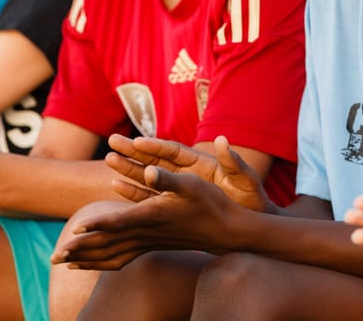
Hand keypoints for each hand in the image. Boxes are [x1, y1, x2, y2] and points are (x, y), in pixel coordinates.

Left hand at [52, 165, 242, 269]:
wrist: (225, 230)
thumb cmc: (210, 202)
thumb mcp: (191, 183)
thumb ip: (167, 178)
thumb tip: (149, 171)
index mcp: (153, 215)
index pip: (120, 223)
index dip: (99, 225)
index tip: (77, 230)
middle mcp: (147, 232)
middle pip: (108, 243)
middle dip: (81, 249)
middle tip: (54, 256)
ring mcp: (148, 241)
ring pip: (111, 254)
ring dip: (86, 258)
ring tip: (62, 262)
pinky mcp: (150, 244)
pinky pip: (120, 258)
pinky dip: (101, 262)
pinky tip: (88, 264)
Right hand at [106, 134, 268, 210]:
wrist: (253, 223)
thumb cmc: (252, 199)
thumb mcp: (245, 179)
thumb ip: (233, 162)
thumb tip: (222, 140)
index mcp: (201, 163)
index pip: (174, 152)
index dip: (156, 146)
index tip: (138, 141)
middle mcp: (186, 174)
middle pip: (156, 159)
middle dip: (134, 151)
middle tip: (112, 141)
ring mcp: (178, 189)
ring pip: (149, 176)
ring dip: (129, 169)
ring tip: (109, 160)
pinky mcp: (174, 206)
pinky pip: (150, 197)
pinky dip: (133, 191)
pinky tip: (116, 184)